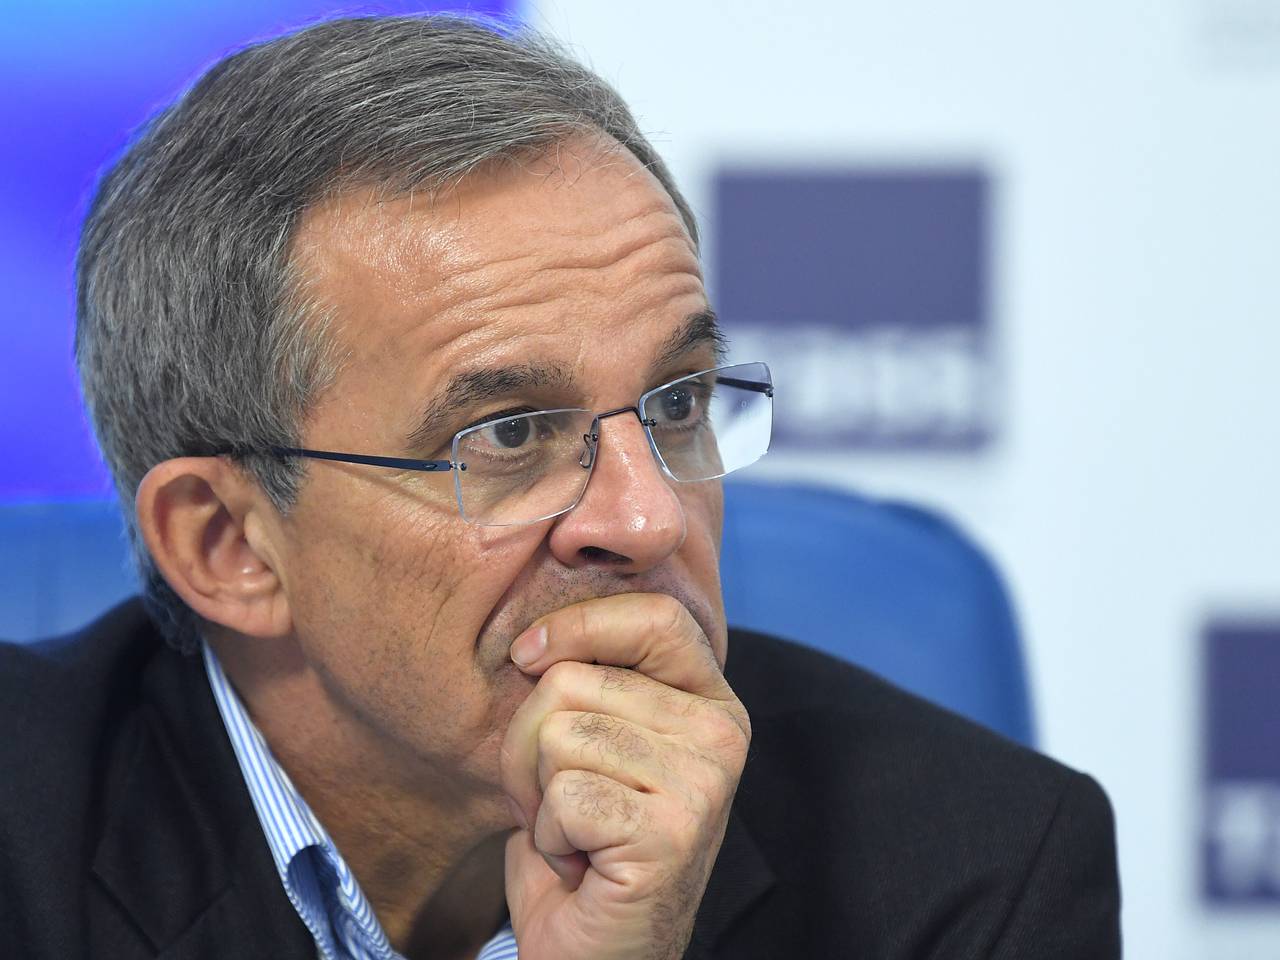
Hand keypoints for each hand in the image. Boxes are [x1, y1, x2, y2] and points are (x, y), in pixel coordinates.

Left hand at [499, 593, 749, 959]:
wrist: (599, 952)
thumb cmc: (584, 843)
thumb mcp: (595, 742)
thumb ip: (589, 682)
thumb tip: (533, 641)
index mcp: (711, 701)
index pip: (656, 616)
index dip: (579, 623)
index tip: (526, 655)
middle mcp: (721, 734)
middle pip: (575, 679)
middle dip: (528, 743)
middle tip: (557, 798)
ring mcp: (704, 782)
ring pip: (558, 735)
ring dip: (537, 794)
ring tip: (572, 830)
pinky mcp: (672, 832)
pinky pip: (564, 795)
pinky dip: (548, 836)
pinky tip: (580, 862)